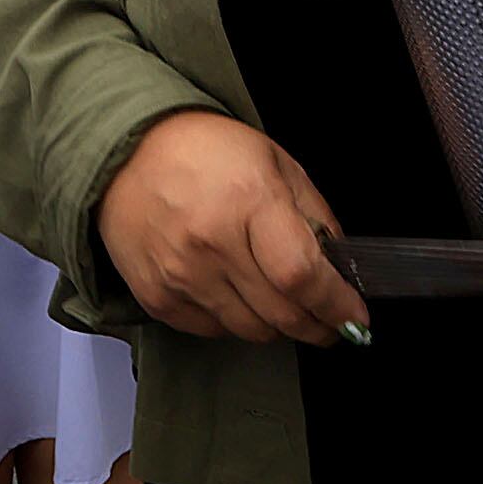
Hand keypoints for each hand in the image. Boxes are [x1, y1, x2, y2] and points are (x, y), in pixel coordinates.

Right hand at [99, 108, 365, 344]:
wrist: (128, 152)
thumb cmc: (206, 152)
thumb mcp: (277, 164)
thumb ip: (314, 217)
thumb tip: (340, 271)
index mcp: (249, 202)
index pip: (302, 275)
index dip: (336, 305)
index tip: (355, 319)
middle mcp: (211, 244)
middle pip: (280, 314)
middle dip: (317, 326)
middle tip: (331, 324)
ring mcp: (179, 275)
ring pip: (249, 331)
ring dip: (277, 326)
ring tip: (283, 304)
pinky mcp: (156, 297)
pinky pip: (212, 331)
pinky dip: (235, 323)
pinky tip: (239, 296)